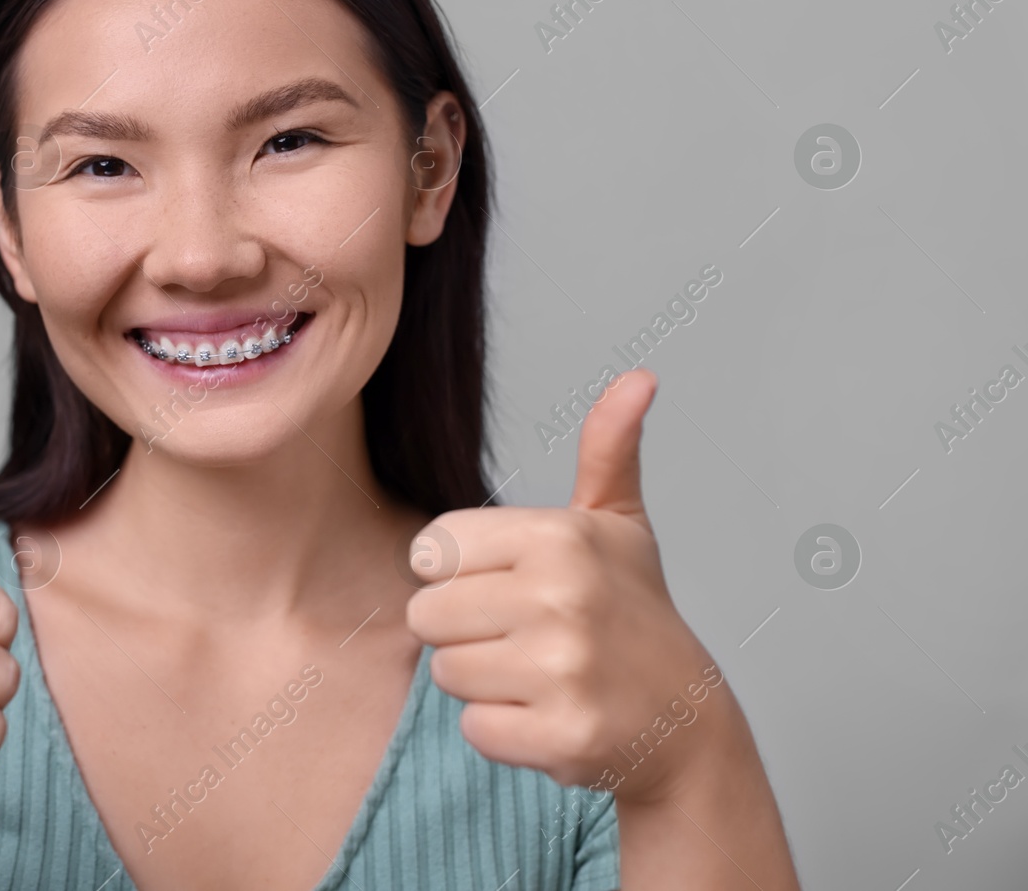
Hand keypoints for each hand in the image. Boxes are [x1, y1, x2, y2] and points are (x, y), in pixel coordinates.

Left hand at [405, 368, 721, 805]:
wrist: (686, 721)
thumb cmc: (634, 613)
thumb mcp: (621, 523)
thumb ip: (609, 449)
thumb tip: (639, 378)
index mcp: (559, 536)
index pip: (432, 550)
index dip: (458, 574)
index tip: (509, 586)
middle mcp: (561, 596)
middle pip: (427, 614)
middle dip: (465, 631)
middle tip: (526, 637)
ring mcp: (564, 669)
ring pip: (446, 672)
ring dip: (483, 682)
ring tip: (540, 675)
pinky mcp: (562, 735)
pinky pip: (475, 728)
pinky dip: (503, 732)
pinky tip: (549, 715)